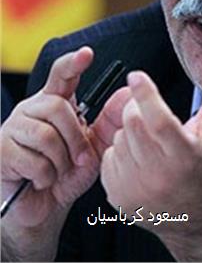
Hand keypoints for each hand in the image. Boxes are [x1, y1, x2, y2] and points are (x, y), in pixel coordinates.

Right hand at [1, 47, 101, 262]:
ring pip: (45, 134)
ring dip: (60, 161)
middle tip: (77, 159)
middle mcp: (32, 109)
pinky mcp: (1, 150)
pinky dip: (45, 175)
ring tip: (57, 171)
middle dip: (75, 138)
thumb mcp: (95, 147)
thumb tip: (127, 92)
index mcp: (55, 103)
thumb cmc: (68, 174)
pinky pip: (32, 159)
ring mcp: (13, 127)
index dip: (73, 63)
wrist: (45, 208)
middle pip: (58, 107)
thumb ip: (110, 121)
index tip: (88, 54)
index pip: (62, 75)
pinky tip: (40, 180)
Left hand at [101, 50, 201, 260]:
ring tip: (151, 143)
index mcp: (185, 155)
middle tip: (151, 113)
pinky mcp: (118, 197)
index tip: (137, 75)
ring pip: (119, 137)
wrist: (196, 217)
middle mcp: (160, 175)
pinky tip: (139, 159)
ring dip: (130, 132)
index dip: (146, 94)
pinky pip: (108, 157)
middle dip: (138, 109)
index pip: (158, 120)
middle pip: (132, 123)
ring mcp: (136, 189)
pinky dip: (121, 151)